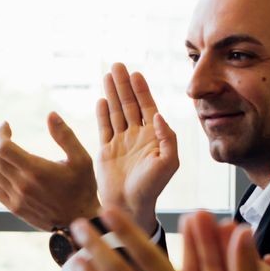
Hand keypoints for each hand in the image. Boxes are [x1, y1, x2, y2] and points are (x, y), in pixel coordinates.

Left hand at [0, 115, 99, 230]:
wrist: (80, 220)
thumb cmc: (82, 188)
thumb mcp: (81, 159)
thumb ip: (65, 136)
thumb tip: (51, 115)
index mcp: (36, 170)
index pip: (2, 148)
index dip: (0, 133)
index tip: (7, 125)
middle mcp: (22, 185)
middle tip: (5, 134)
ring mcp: (16, 198)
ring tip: (8, 151)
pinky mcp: (14, 208)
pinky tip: (8, 170)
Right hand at [94, 64, 177, 231]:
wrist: (130, 205)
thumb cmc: (152, 187)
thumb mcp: (168, 162)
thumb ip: (166, 137)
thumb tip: (156, 115)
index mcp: (153, 136)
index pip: (147, 107)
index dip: (141, 90)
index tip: (135, 73)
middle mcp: (137, 136)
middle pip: (129, 104)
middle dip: (123, 84)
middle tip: (117, 65)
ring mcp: (121, 142)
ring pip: (115, 112)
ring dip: (111, 93)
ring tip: (107, 75)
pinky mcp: (106, 150)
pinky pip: (103, 127)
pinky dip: (102, 113)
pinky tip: (101, 99)